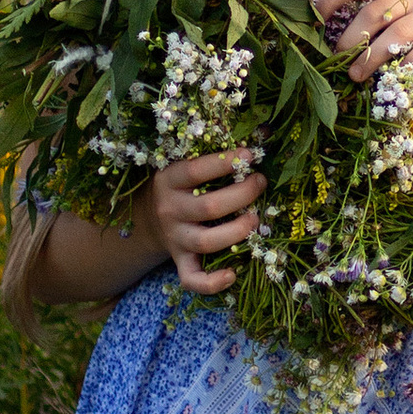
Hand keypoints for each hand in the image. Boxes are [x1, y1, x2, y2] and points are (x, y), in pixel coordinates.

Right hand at [140, 150, 264, 293]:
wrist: (149, 218)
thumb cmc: (182, 185)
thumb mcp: (187, 164)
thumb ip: (217, 153)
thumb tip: (263, 132)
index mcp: (169, 180)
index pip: (195, 171)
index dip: (224, 163)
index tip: (250, 155)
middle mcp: (170, 210)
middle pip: (208, 207)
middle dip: (241, 196)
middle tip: (261, 184)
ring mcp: (175, 238)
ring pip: (206, 241)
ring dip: (237, 232)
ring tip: (256, 219)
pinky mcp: (180, 261)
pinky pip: (193, 278)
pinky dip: (213, 282)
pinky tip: (234, 273)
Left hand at [327, 0, 412, 89]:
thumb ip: (386, 21)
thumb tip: (345, 46)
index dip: (340, 0)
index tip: (319, 22)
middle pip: (377, 10)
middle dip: (354, 37)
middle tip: (339, 59)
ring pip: (398, 32)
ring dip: (374, 57)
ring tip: (358, 76)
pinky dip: (409, 64)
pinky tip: (397, 78)